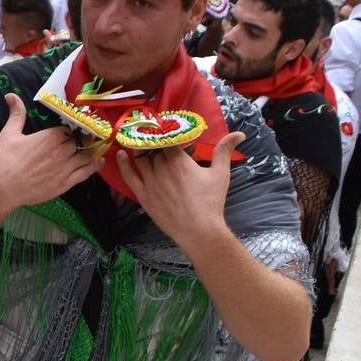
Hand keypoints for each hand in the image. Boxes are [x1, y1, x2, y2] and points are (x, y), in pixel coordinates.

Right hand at [0, 93, 99, 211]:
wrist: (1, 188)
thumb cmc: (4, 160)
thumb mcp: (9, 134)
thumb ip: (16, 114)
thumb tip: (11, 94)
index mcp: (50, 137)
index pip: (69, 128)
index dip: (72, 128)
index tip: (74, 128)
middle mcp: (61, 151)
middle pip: (80, 141)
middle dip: (83, 139)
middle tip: (86, 137)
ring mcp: (65, 168)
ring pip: (86, 156)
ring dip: (92, 150)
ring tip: (96, 147)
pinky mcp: (65, 183)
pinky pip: (85, 172)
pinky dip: (94, 166)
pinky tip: (99, 161)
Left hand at [118, 131, 242, 248]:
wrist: (198, 229)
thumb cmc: (210, 201)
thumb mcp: (220, 173)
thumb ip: (224, 150)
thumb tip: (239, 133)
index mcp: (178, 160)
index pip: (167, 139)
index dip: (167, 134)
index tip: (168, 130)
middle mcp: (161, 167)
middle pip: (154, 149)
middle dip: (158, 145)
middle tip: (160, 142)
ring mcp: (149, 181)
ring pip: (141, 159)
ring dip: (142, 151)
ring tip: (142, 145)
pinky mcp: (142, 194)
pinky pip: (129, 175)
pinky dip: (123, 163)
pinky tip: (120, 154)